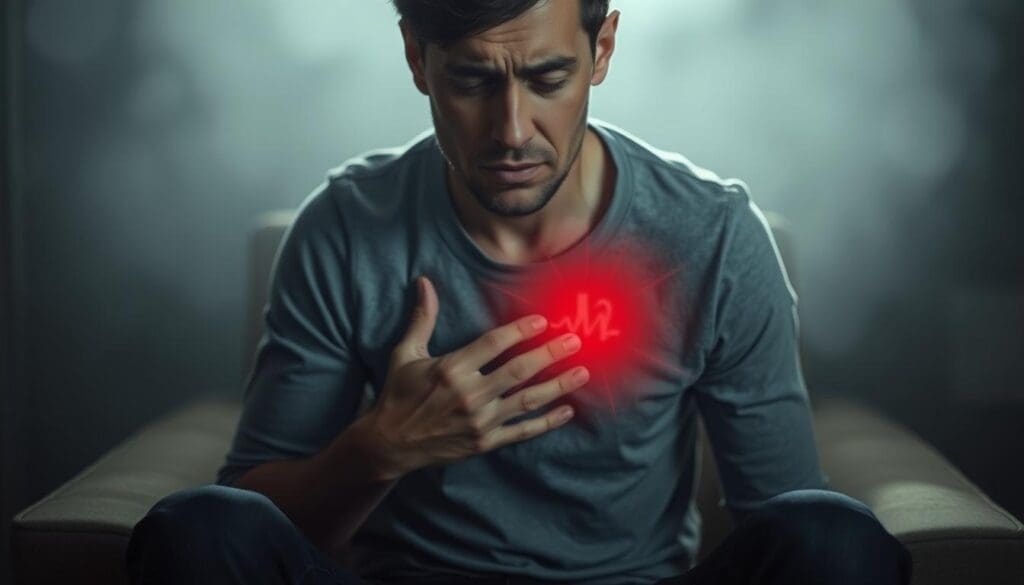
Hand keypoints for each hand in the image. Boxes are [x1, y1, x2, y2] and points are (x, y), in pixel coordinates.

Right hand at [363, 275, 587, 479]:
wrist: (389, 445)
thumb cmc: (398, 395)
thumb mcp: (405, 354)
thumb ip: (422, 319)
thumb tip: (424, 282)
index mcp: (450, 369)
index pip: (494, 344)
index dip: (520, 330)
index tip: (543, 321)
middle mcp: (468, 394)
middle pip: (518, 370)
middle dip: (549, 354)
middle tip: (574, 341)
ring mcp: (479, 421)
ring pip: (527, 400)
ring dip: (557, 386)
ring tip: (582, 372)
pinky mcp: (484, 442)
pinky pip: (522, 431)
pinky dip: (546, 422)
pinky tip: (567, 410)